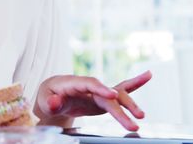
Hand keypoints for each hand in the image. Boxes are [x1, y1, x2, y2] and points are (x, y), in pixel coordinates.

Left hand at [35, 71, 151, 131]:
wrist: (53, 95)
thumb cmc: (48, 97)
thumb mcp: (44, 100)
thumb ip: (50, 102)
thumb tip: (56, 102)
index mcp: (72, 83)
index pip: (88, 84)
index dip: (100, 88)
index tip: (112, 95)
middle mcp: (88, 85)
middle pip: (106, 94)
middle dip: (119, 106)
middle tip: (134, 117)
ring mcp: (97, 91)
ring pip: (116, 94)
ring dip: (129, 104)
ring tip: (141, 116)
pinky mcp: (104, 98)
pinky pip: (120, 92)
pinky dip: (135, 84)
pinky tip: (148, 75)